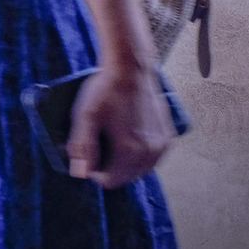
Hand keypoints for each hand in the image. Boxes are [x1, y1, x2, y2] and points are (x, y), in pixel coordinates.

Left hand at [66, 65, 174, 188]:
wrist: (131, 67)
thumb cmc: (106, 89)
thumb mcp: (85, 116)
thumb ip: (81, 147)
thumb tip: (80, 173)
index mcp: (129, 151)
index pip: (110, 182)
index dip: (95, 171)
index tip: (89, 153)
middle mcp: (150, 152)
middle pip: (127, 178)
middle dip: (111, 169)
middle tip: (99, 147)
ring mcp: (162, 144)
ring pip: (141, 169)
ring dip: (127, 164)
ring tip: (113, 143)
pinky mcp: (168, 134)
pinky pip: (153, 157)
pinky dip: (141, 154)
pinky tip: (129, 139)